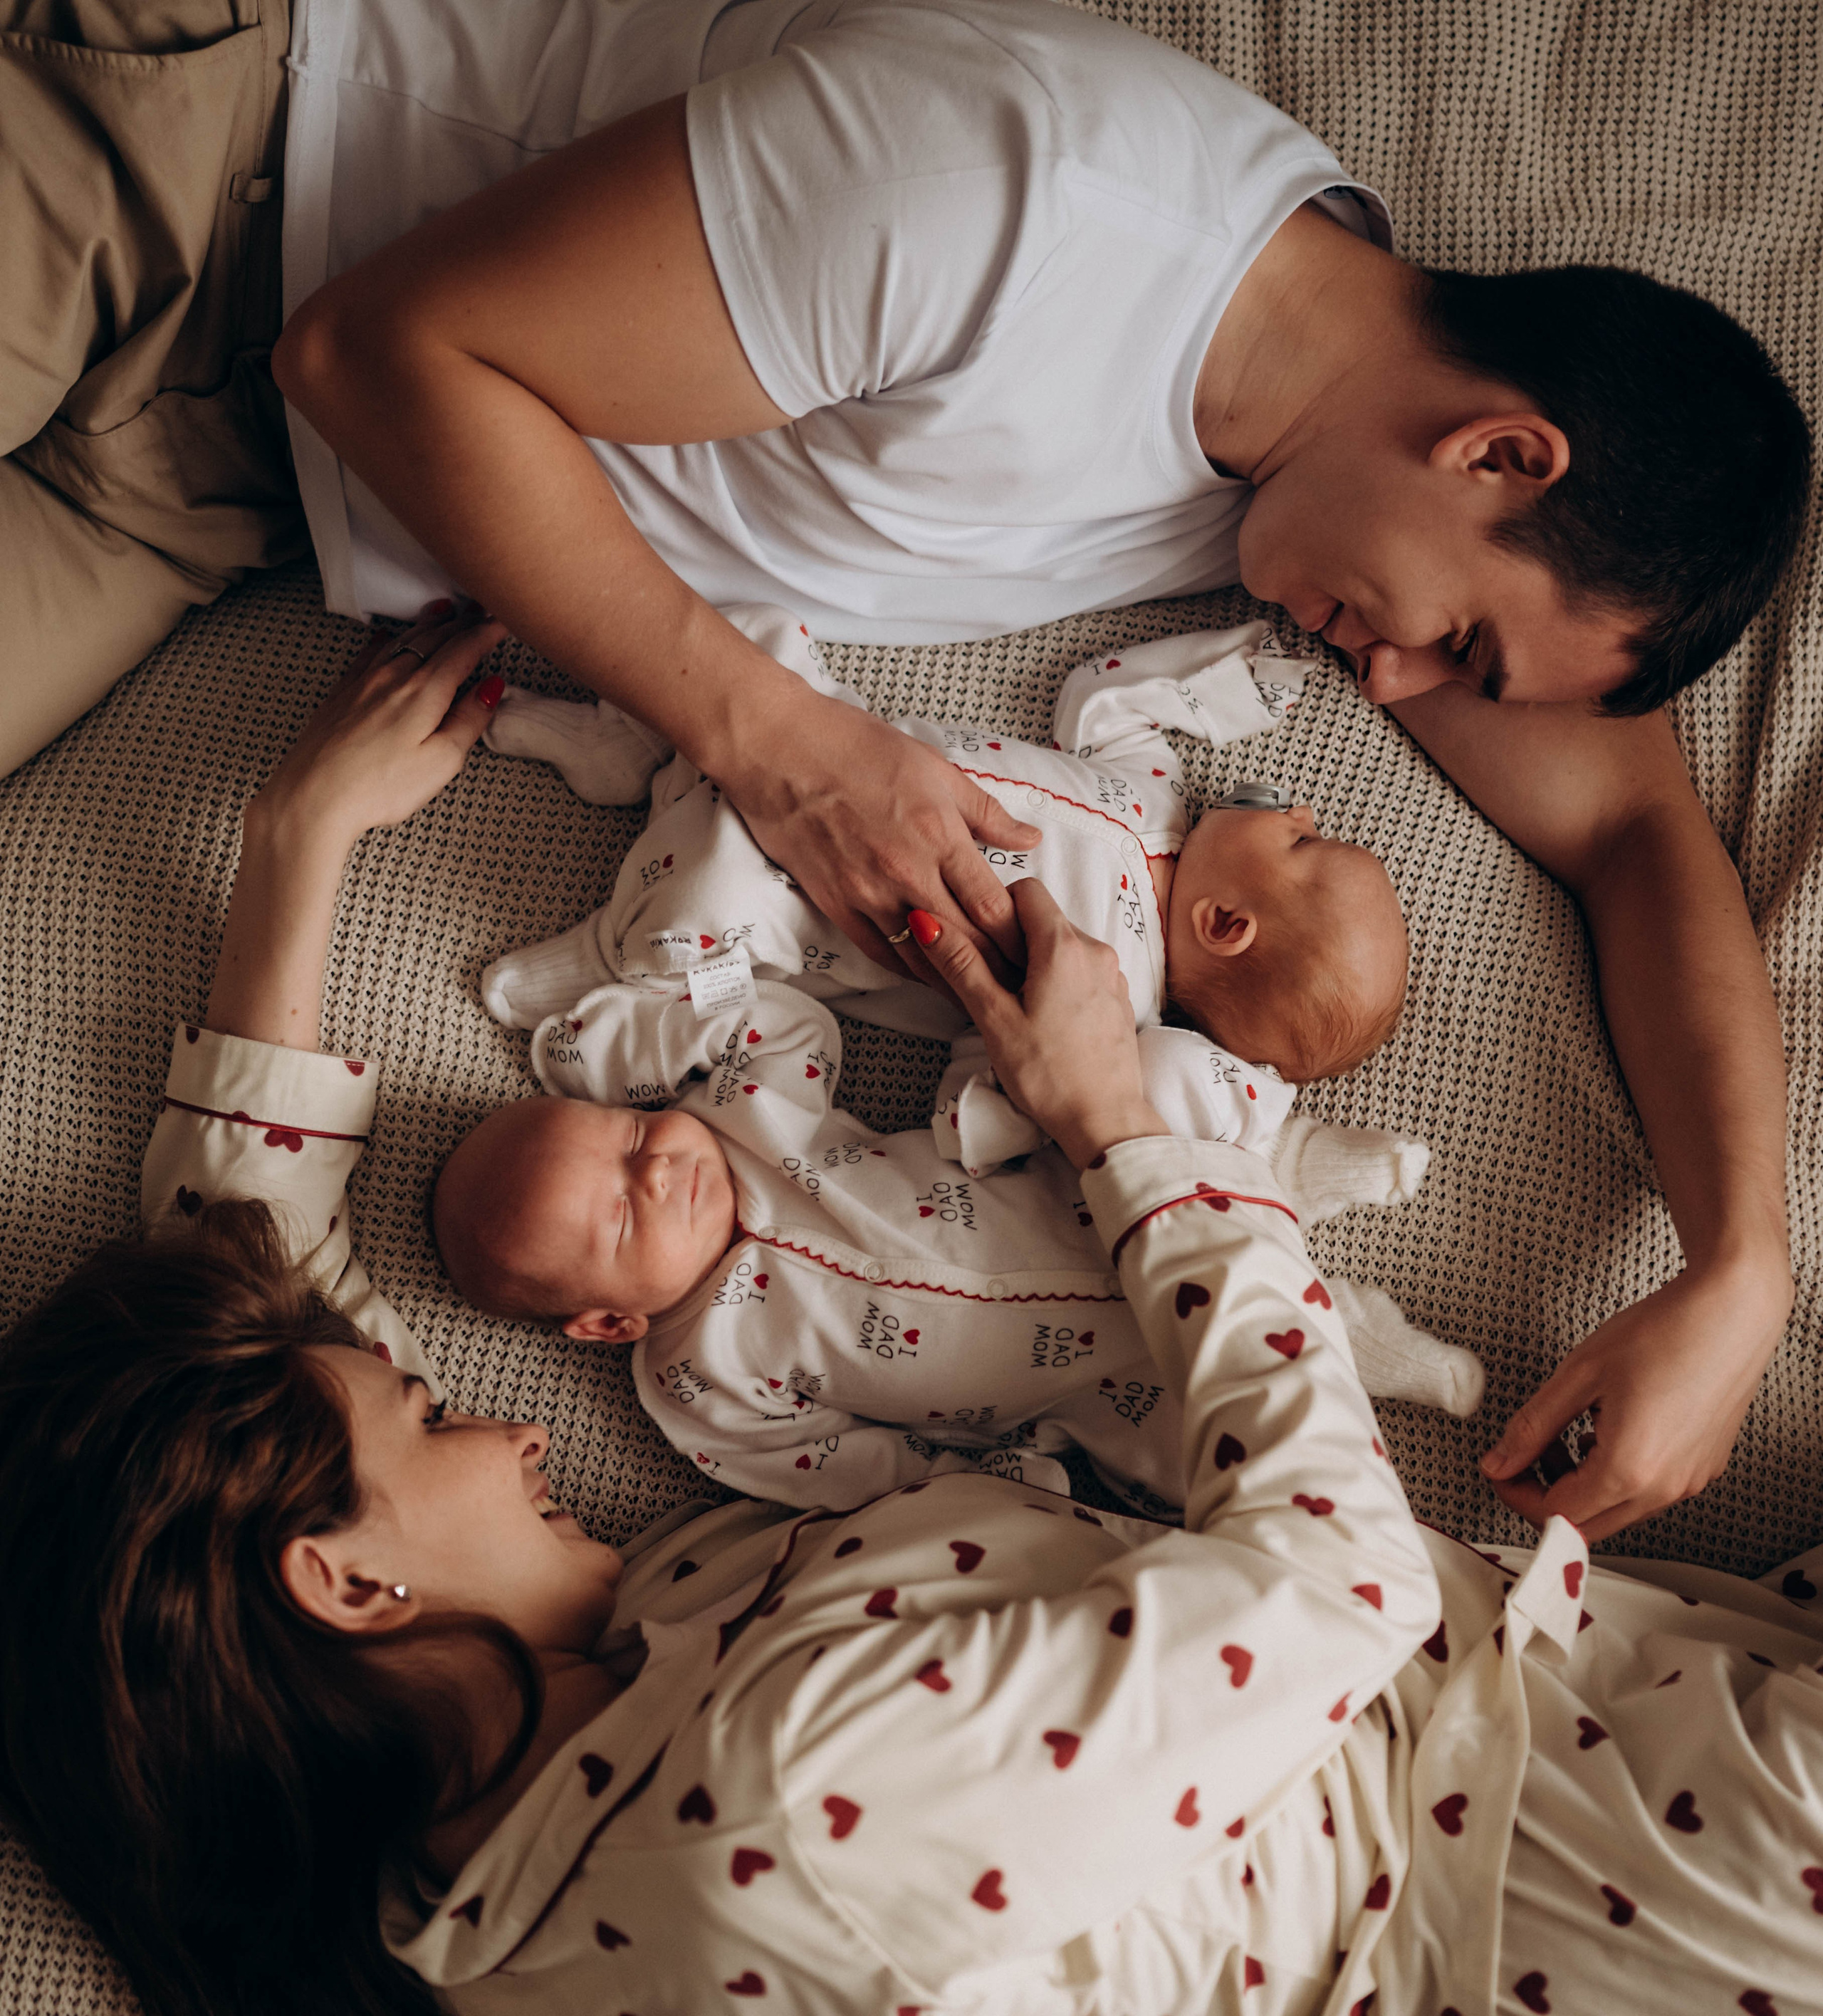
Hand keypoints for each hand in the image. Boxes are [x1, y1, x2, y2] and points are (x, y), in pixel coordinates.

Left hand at [256, 608, 507, 850]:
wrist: (312, 795)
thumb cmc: (378, 787)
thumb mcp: (441, 762)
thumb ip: (469, 721)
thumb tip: (491, 689)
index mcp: (424, 692)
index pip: (463, 650)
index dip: (486, 633)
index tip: (503, 622)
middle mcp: (393, 677)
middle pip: (434, 638)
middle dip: (462, 622)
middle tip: (481, 610)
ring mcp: (363, 682)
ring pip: (402, 640)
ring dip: (428, 623)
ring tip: (444, 610)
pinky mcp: (342, 694)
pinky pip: (369, 653)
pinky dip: (387, 639)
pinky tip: (386, 636)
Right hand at [716, 685, 1042, 987]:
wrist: (779, 749)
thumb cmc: (854, 747)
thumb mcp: (935, 769)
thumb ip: (985, 812)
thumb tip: (1028, 839)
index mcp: (939, 834)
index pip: (992, 906)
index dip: (1019, 938)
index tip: (1034, 952)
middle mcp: (906, 871)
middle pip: (964, 940)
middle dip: (996, 968)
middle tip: (1018, 986)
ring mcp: (868, 892)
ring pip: (922, 956)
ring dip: (953, 978)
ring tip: (981, 993)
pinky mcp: (835, 903)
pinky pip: (880, 951)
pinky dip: (908, 968)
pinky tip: (928, 976)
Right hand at [912, 880, 1168, 1169]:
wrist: (1106, 1122)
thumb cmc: (1049, 1076)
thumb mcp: (995, 1019)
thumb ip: (962, 965)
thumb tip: (928, 922)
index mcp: (1064, 947)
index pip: (1026, 890)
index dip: (995, 908)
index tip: (979, 942)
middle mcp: (1095, 950)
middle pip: (1045, 919)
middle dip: (1013, 941)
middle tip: (990, 983)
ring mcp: (1112, 974)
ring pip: (1063, 946)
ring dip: (1035, 963)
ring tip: (1016, 1007)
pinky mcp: (1117, 998)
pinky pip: (1082, 971)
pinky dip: (1059, 982)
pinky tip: (1045, 1020)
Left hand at [1479, 1260, 1790, 1542]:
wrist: (1730, 1311)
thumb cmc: (1664, 1333)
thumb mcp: (1579, 1375)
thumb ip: (1532, 1426)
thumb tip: (1499, 1461)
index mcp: (1630, 1470)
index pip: (1555, 1514)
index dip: (1515, 1493)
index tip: (1499, 1468)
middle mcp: (1665, 1487)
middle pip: (1587, 1523)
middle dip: (1545, 1493)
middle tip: (1524, 1454)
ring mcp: (1689, 1480)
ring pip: (1618, 1509)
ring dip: (1580, 1483)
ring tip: (1565, 1433)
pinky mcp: (1703, 1466)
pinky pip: (1648, 1490)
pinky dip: (1615, 1473)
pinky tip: (1604, 1429)